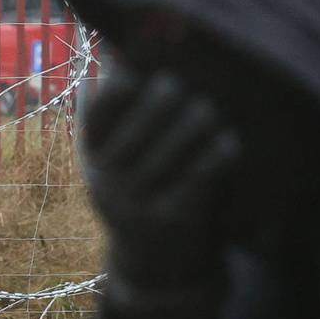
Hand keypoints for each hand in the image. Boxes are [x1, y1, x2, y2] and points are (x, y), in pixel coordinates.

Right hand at [80, 59, 241, 282]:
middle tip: (187, 88)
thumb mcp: (118, 159)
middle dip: (167, 99)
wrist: (153, 262)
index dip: (120, 87)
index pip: (98, 111)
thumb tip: (123, 56)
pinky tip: (228, 141)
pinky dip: (215, 154)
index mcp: (91, 159)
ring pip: (172, 146)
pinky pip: (197, 175)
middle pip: (141, 124)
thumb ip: (120, 116)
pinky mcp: (168, 220)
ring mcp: (134, 203)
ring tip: (211, 111)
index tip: (142, 71)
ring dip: (197, 121)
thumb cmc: (141, 189)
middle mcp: (106, 181)